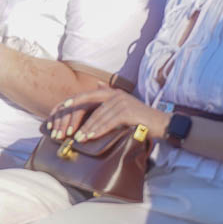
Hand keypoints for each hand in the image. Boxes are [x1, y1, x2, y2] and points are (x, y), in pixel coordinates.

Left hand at [46, 88, 168, 142]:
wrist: (162, 123)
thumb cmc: (140, 118)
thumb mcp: (123, 105)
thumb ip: (108, 96)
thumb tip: (96, 85)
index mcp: (112, 92)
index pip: (88, 96)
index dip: (74, 101)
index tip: (61, 108)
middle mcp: (116, 94)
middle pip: (91, 107)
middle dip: (78, 119)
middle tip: (67, 130)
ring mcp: (122, 102)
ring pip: (99, 116)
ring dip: (87, 128)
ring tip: (78, 138)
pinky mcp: (128, 112)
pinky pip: (109, 122)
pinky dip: (98, 130)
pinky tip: (90, 136)